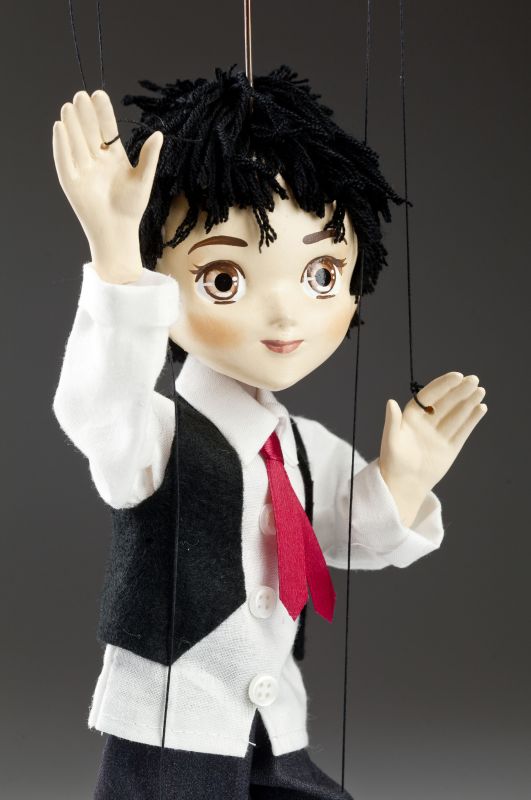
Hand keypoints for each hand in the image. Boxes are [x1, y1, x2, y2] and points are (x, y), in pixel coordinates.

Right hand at [52, 90, 162, 282]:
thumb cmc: (132, 207)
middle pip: (89, 132)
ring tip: (70, 106)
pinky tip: (60, 128)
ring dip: (72, 124)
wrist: (118, 231)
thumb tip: (159, 134)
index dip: (103, 113)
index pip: (107, 129)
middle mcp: (96, 159)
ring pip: (76, 142)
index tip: (99, 94)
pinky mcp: (71, 181)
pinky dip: (62, 144)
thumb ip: (149, 156)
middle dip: (85, 115)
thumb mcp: (143, 178)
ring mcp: (83, 169)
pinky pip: (64, 159)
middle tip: (82, 95)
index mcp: (114, 156)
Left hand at [378, 372, 487, 525]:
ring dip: (468, 402)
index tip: (457, 376)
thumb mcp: (391, 441)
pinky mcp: (451, 447)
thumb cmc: (393, 462)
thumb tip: (390, 402)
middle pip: (446, 403)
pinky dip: (472, 419)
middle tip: (474, 380)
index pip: (429, 396)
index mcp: (412, 416)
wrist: (404, 485)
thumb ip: (392, 421)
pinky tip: (481, 408)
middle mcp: (427, 422)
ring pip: (457, 414)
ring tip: (480, 390)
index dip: (443, 385)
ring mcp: (440, 434)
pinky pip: (463, 430)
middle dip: (460, 391)